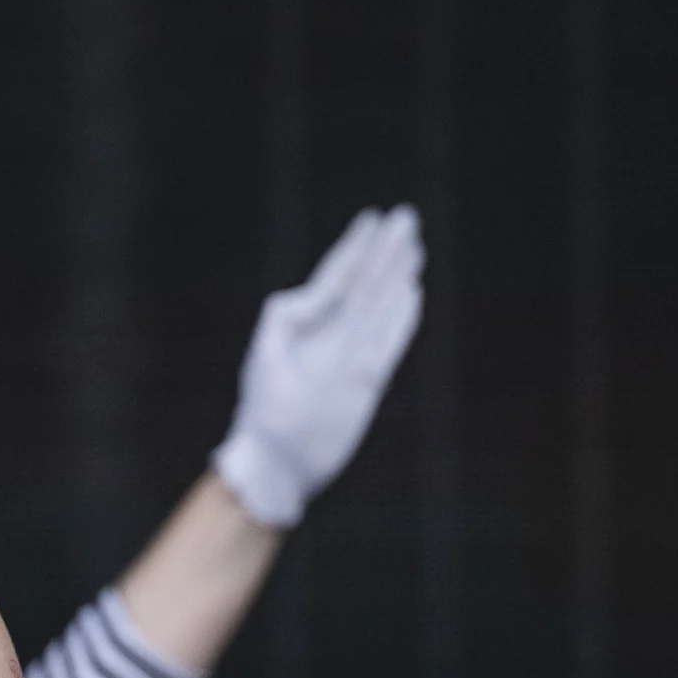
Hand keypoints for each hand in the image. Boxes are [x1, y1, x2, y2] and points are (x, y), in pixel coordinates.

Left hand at [209, 205, 424, 528]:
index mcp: (303, 325)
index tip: (372, 218)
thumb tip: (309, 295)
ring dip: (397, 277)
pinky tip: (413, 293)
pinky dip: (402, 318)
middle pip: (365, 284)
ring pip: (380, 307)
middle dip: (385, 251)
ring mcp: (351, 356)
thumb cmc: (264, 411)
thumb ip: (284, 319)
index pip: (336, 276)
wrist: (277, 461)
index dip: (355, 246)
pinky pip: (390, 341)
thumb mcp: (266, 355)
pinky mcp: (366, 381)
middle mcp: (332, 335)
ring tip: (414, 248)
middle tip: (406, 216)